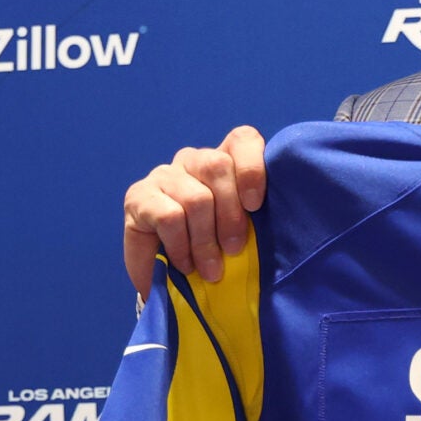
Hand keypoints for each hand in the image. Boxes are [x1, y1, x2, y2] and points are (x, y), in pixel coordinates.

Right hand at [123, 126, 265, 296]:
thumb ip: (255, 218)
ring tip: (211, 270)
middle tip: (233, 251)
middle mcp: (193, 161)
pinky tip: (185, 264)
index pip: (242, 139)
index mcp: (224, 162)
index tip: (255, 206)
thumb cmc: (215, 254)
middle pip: (218, 166)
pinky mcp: (139, 196)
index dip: (252, 168)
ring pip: (196, 198)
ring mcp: (164, 175)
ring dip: (206, 241)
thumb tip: (281, 217)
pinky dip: (181, 246)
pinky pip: (169, 216)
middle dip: (231, 215)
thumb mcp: (241, 234)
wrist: (169, 281)